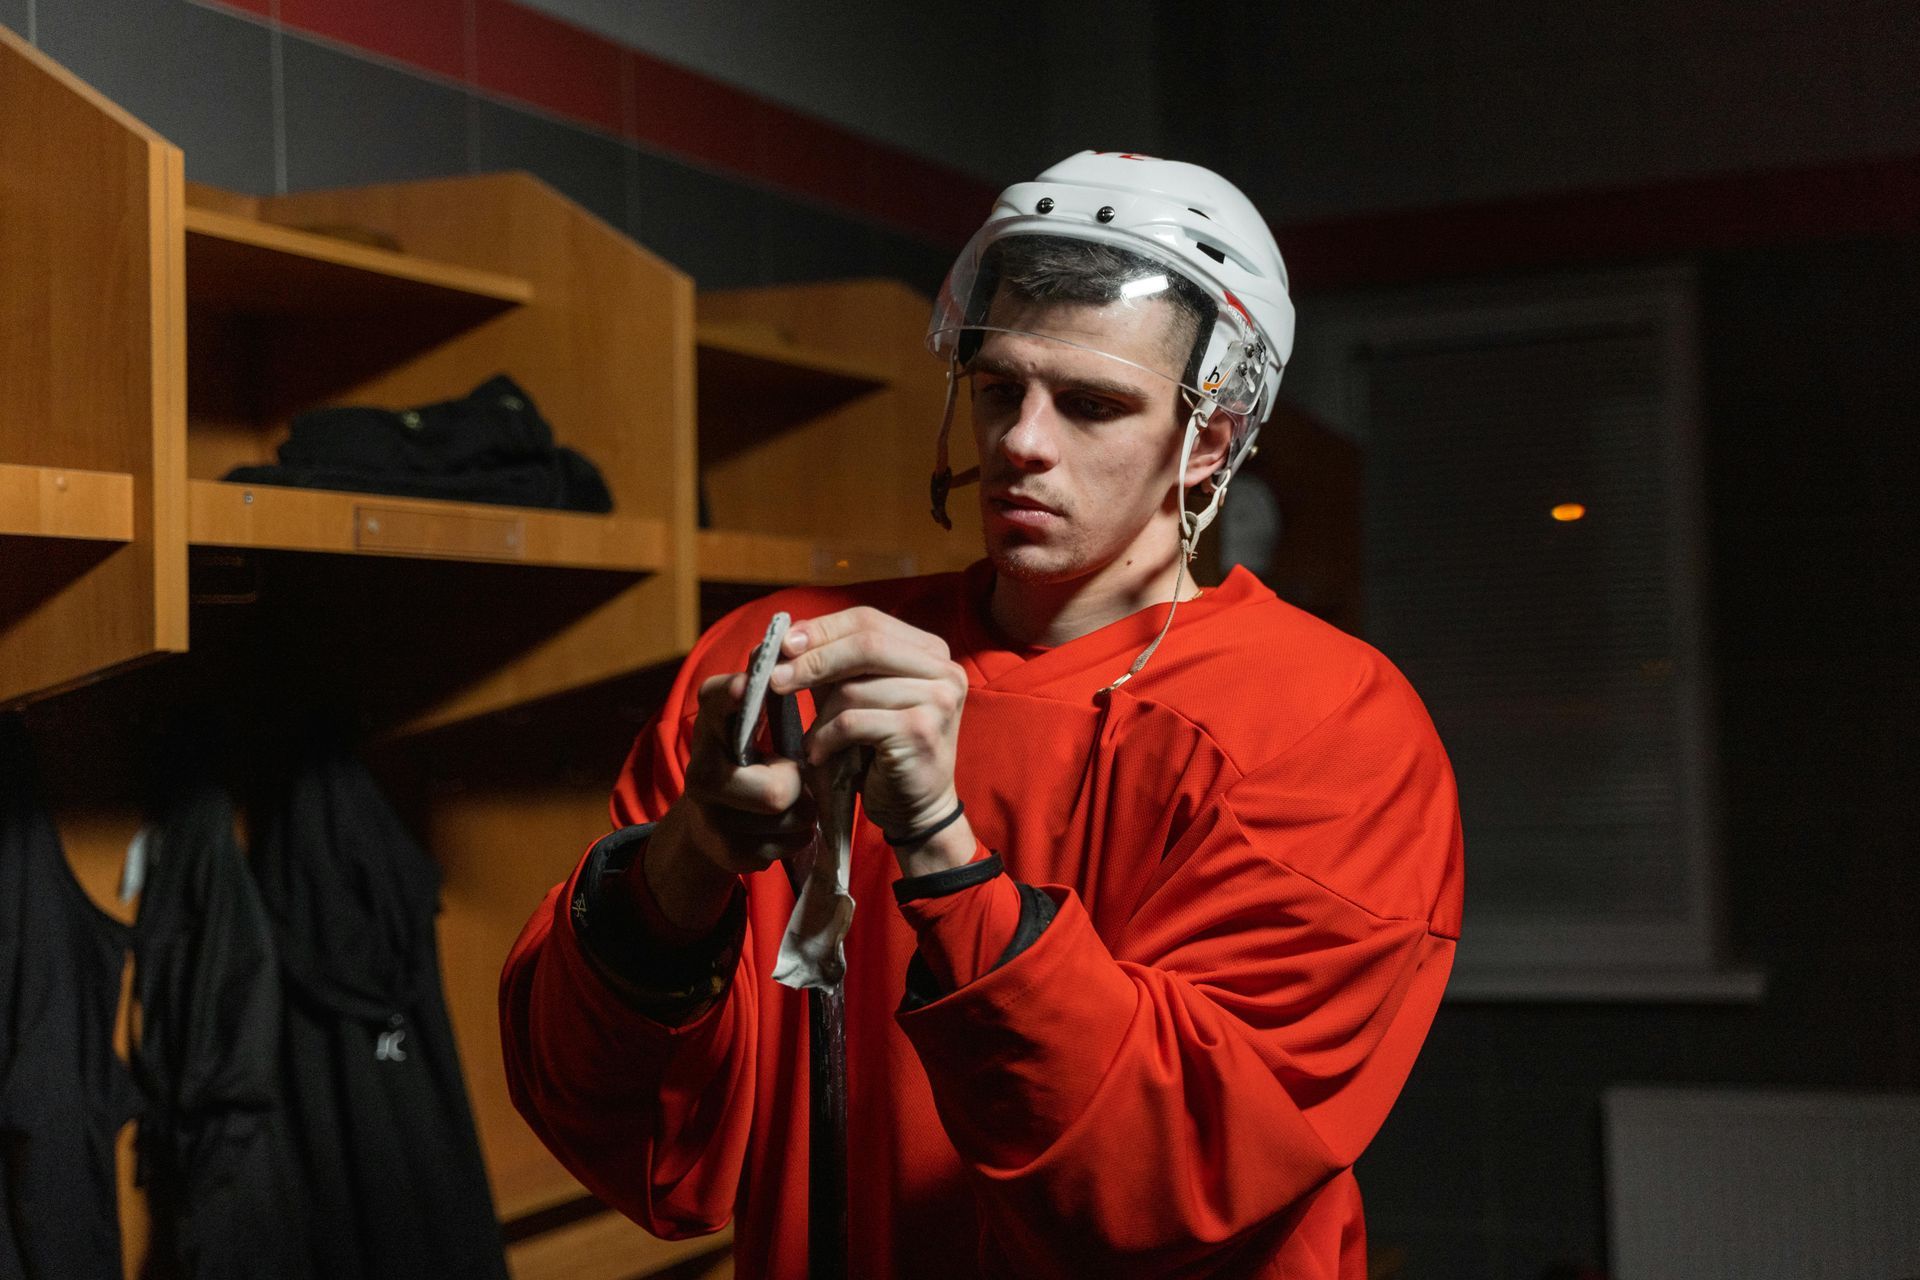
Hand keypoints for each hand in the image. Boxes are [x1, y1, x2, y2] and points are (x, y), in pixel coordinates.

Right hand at [675, 671, 818, 873]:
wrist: (710, 824)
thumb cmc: (745, 760)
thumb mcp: (748, 724)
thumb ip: (763, 689)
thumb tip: (780, 637)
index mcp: (709, 727)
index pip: (716, 703)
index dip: (734, 694)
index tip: (752, 683)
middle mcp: (701, 771)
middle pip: (776, 790)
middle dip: (799, 785)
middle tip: (795, 777)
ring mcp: (712, 817)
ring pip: (789, 819)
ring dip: (803, 811)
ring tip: (792, 800)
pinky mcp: (728, 852)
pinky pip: (787, 845)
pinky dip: (796, 835)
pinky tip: (781, 825)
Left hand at [771, 606, 974, 874]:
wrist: (916, 809)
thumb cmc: (881, 751)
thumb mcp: (858, 697)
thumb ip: (832, 665)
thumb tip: (784, 639)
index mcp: (930, 651)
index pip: (868, 619)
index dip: (822, 628)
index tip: (783, 644)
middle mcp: (943, 669)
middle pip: (865, 644)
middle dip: (813, 660)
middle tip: (774, 680)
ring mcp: (938, 699)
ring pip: (855, 688)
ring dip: (820, 716)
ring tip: (811, 741)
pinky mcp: (921, 731)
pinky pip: (854, 722)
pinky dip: (827, 738)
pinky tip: (819, 755)